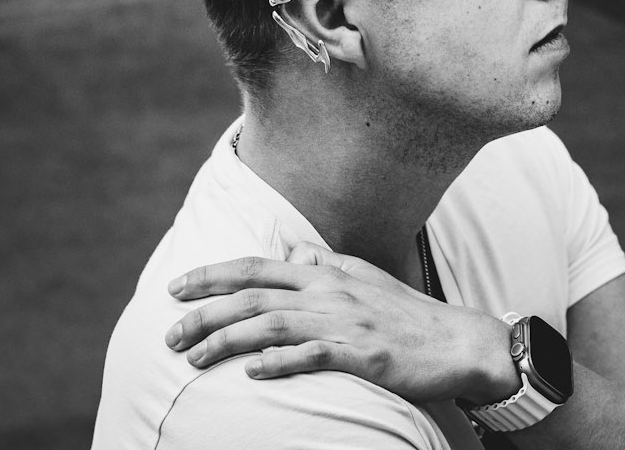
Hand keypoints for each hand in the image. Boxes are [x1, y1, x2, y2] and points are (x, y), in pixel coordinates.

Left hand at [165, 243, 519, 404]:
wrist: (456, 342)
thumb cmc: (406, 315)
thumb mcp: (364, 279)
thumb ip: (327, 265)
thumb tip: (296, 252)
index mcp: (327, 273)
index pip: (259, 267)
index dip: (214, 275)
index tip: (176, 287)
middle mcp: (330, 291)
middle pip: (256, 296)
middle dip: (206, 313)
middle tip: (168, 335)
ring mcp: (345, 322)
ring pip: (273, 325)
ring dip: (228, 341)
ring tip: (194, 359)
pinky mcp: (362, 354)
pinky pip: (313, 355)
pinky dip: (280, 362)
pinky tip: (253, 373)